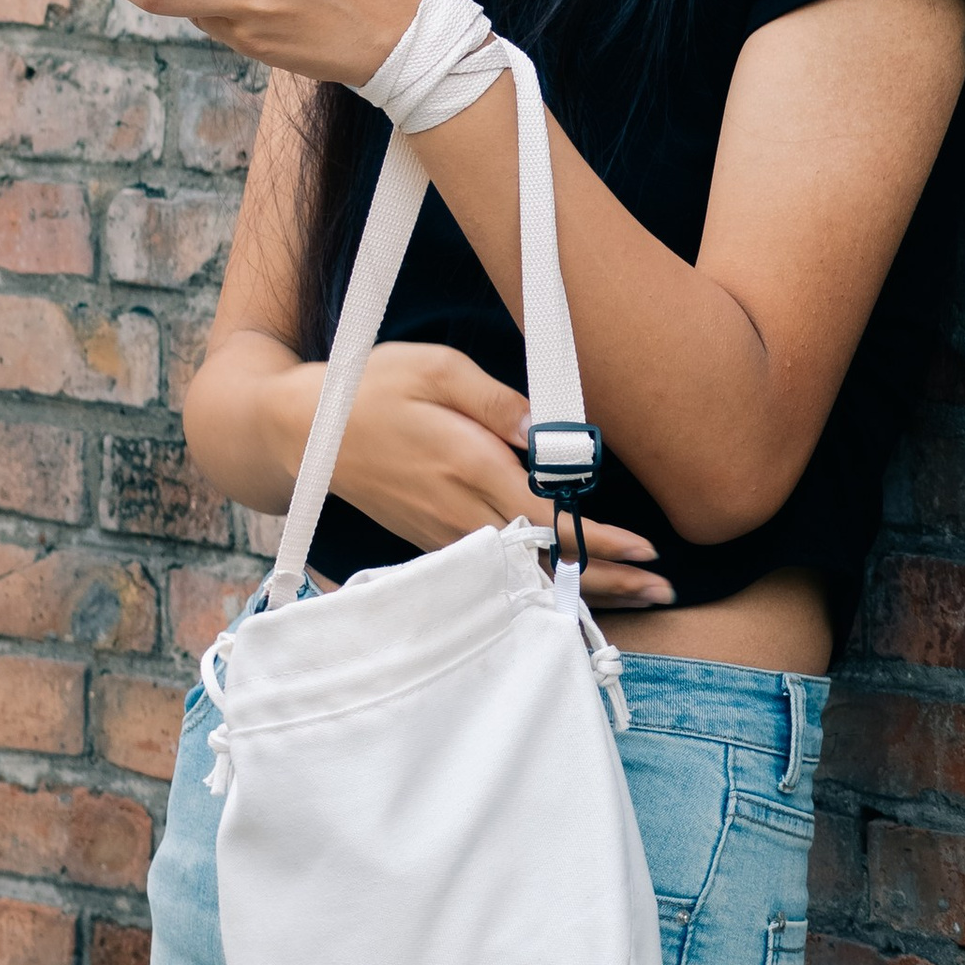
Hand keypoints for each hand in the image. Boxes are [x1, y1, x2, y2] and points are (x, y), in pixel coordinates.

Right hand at [331, 344, 672, 609]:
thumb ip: (497, 399)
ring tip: (636, 596)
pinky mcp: (433, 539)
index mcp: (469, 467)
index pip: (549, 517)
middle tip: (663, 591)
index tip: (646, 551)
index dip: (600, 539)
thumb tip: (547, 429)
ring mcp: (444, 533)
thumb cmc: (372, 388)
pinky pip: (497, 572)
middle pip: (546, 560)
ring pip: (523, 575)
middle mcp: (459, 512)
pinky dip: (539, 583)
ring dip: (581, 586)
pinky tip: (570, 585)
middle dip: (608, 579)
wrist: (301, 432)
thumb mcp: (436, 368)